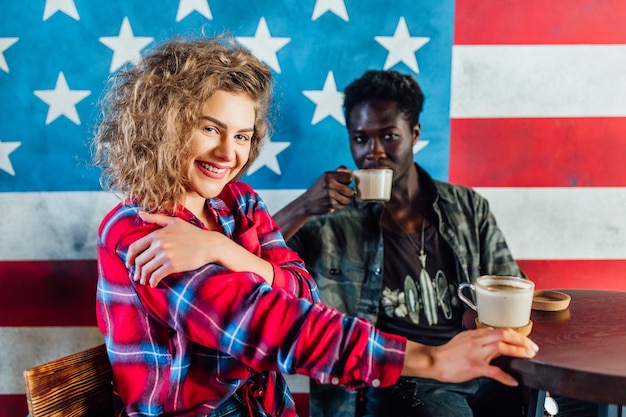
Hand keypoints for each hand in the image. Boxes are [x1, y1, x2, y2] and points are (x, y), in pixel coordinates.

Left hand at [126, 212, 224, 286]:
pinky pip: (156, 276)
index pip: (135, 247)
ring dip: (143, 277)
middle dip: (137, 271)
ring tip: (144, 281)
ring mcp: (166, 256)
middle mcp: (159, 245)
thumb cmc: (193, 233)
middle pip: (140, 261)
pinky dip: (153, 281)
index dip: (129, 258)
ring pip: (146, 270)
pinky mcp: (173, 266)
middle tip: (137, 276)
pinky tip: (153, 283)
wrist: (209, 245)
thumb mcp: (174, 222)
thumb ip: (156, 218)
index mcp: (157, 234)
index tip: (129, 264)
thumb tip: (140, 214)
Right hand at [303, 166, 353, 214]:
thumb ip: (338, 172)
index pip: (348, 178)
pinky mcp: (330, 205)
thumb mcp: (326, 177)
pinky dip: (339, 205)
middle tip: (342, 193)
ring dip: (344, 200)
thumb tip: (349, 170)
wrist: (307, 202)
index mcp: (329, 176)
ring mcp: (330, 195)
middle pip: (350, 191)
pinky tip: (332, 203)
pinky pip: (342, 206)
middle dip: (348, 193)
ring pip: (348, 200)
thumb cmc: (319, 188)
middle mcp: (329, 185)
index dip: (348, 181)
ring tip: (337, 198)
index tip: (344, 183)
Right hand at [403, 328, 538, 386]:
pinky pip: (495, 371)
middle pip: (504, 335)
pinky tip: (513, 381)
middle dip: (522, 340)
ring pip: (502, 348)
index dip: (515, 334)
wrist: (434, 360)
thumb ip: (477, 336)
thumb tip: (489, 335)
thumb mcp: (463, 337)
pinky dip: (506, 377)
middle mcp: (478, 341)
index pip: (499, 330)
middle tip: (533, 347)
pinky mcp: (476, 367)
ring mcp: (478, 353)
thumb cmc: (447, 352)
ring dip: (518, 352)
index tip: (524, 340)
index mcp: (476, 334)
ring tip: (529, 356)